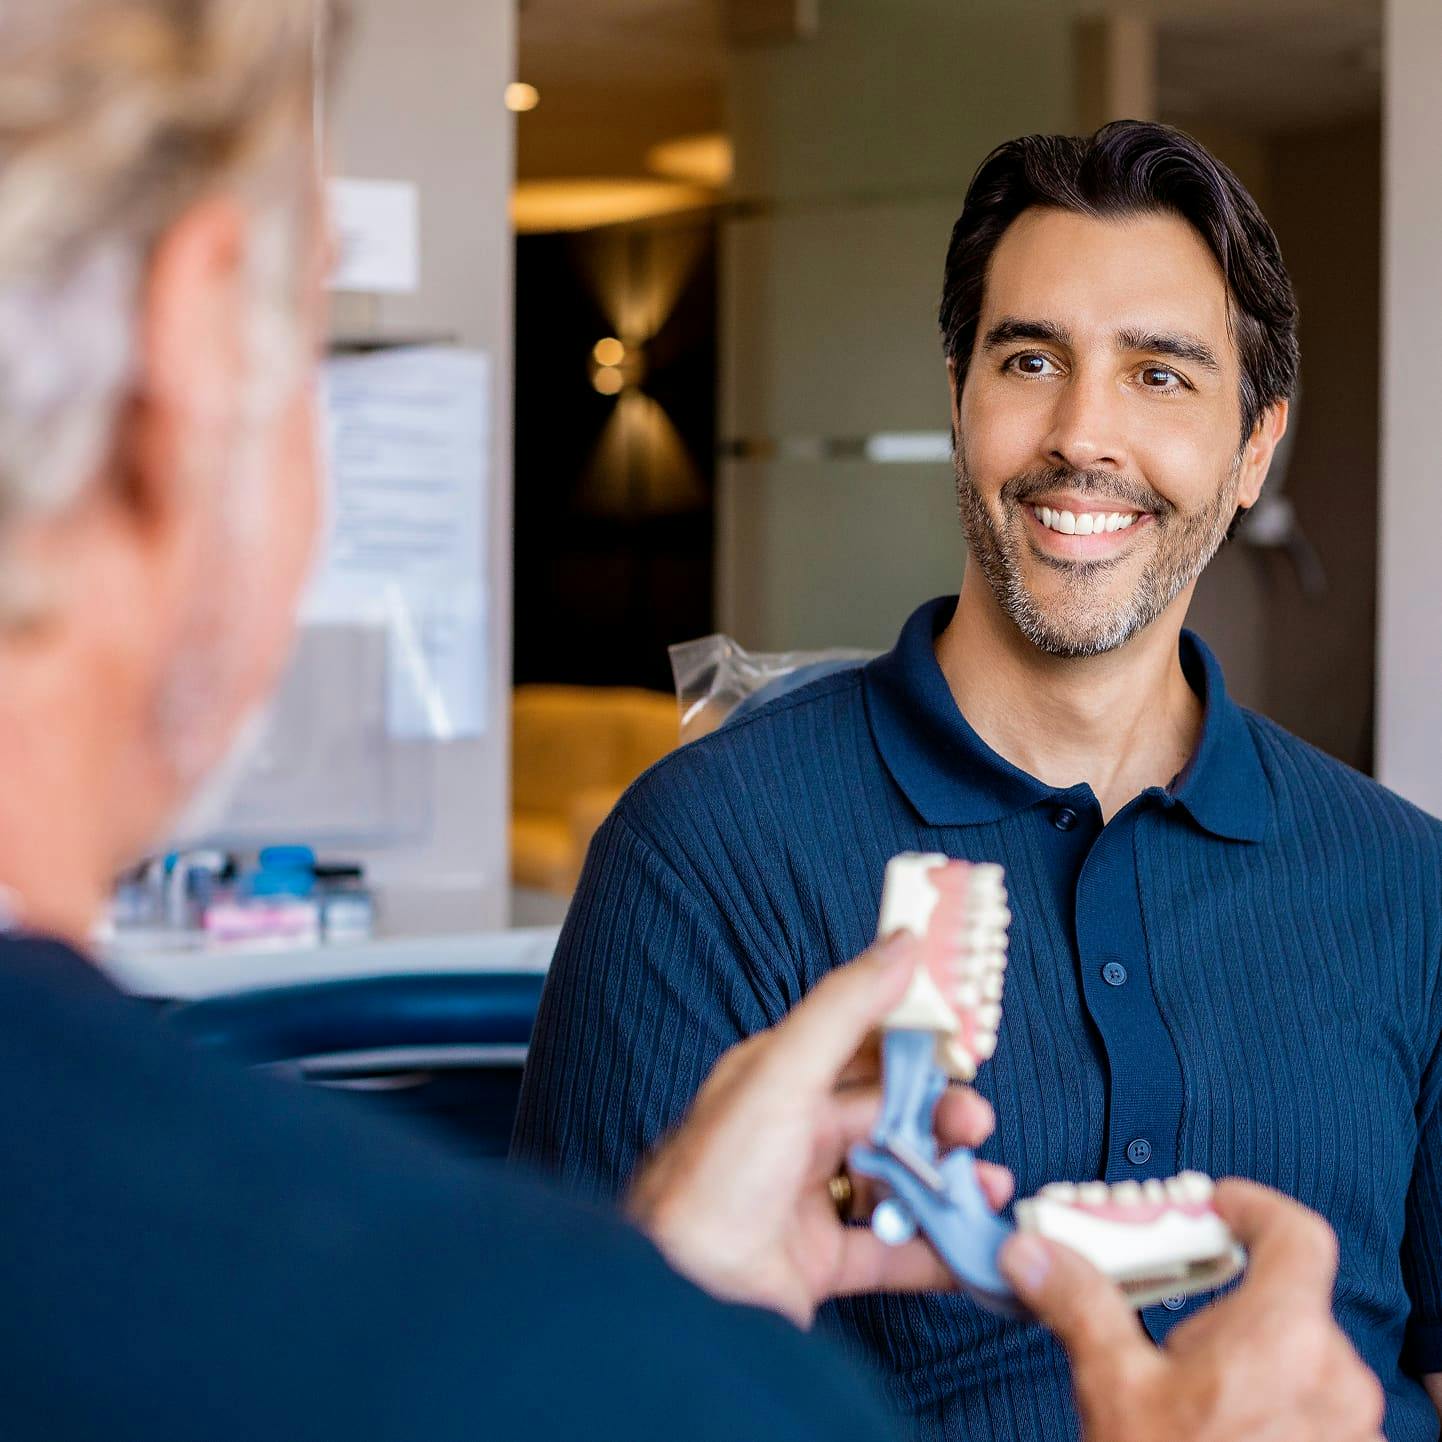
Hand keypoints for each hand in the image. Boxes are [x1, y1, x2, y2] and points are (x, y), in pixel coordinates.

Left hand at [626, 934, 1013, 1325]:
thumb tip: (901, 941)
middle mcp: (792, 1133)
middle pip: (887, 1113)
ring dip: (949, 1178)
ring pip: (897, 1178)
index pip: (858, 1043)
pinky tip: (978, 1241)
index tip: (967, 1038)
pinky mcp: (822, 1261)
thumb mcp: (783, 1073)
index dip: (914, 1040)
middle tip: (975, 1123)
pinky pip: (897, 1248)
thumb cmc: (718, 1177)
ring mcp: (808, 1197)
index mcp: (777, 1079)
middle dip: (940, 1115)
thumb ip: (846, 1007)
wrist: (685, 1297)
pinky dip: (942, 1246)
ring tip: (988, 1185)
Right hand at [1000, 1178, 1385, 1441]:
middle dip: (1229, 1296)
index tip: (1214, 1205)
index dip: (1256, 1207)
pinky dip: (1271, 1399)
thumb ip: (1080, 1304)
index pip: (1297, 1234)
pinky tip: (1222, 1423)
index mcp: (1284, 1339)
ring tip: (1190, 1380)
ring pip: (1303, 1357)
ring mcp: (1351, 1429)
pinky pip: (1316, 1409)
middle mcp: (1336, 1379)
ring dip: (1250, 1353)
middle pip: (1290, 1299)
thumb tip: (1034, 1252)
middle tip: (1173, 1304)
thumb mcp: (1114, 1388)